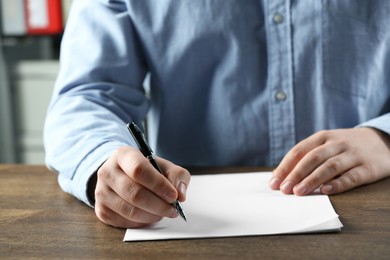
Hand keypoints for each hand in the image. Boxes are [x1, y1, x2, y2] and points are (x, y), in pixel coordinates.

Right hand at [94, 146, 189, 227]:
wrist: (123, 175)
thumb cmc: (146, 170)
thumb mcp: (163, 165)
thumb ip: (177, 176)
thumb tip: (180, 194)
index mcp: (123, 155)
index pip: (139, 170)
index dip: (158, 185)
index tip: (173, 195)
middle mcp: (107, 172)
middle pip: (135, 193)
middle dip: (159, 204)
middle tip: (173, 209)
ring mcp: (101, 192)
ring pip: (130, 210)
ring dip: (152, 215)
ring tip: (164, 212)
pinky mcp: (101, 210)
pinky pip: (125, 221)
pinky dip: (142, 222)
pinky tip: (150, 215)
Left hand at [269, 128, 389, 195]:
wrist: (383, 140)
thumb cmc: (345, 147)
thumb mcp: (326, 144)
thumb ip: (306, 157)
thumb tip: (281, 176)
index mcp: (322, 137)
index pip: (299, 151)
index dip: (285, 167)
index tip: (274, 182)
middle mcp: (337, 143)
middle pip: (312, 158)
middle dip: (296, 174)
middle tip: (284, 189)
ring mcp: (353, 155)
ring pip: (330, 167)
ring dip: (312, 180)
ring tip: (299, 192)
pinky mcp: (368, 167)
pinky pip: (352, 176)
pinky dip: (338, 184)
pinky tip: (326, 191)